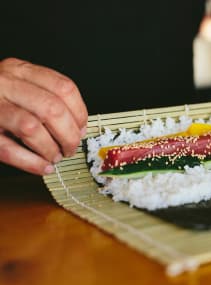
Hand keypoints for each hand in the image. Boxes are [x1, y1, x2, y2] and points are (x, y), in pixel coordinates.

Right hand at [0, 58, 87, 174]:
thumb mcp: (19, 85)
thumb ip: (46, 97)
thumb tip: (78, 126)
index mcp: (20, 69)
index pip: (64, 88)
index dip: (80, 113)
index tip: (81, 129)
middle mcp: (4, 83)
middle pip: (52, 109)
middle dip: (69, 135)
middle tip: (71, 148)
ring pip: (31, 128)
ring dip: (50, 149)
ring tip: (55, 157)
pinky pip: (9, 150)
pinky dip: (32, 163)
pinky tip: (43, 167)